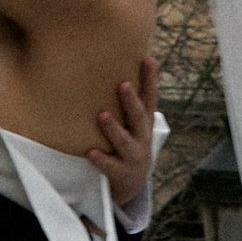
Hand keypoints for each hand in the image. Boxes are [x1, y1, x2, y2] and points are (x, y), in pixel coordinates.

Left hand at [86, 56, 159, 199]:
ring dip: (113, 129)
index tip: (148, 59)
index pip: (150, 97)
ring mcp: (132, 155)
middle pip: (138, 117)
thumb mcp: (134, 121)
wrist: (134, 181)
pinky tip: (90, 151)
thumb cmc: (130, 140)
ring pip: (124, 142)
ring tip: (102, 115)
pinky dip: (101, 159)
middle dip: (131, 101)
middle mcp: (141, 136)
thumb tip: (116, 63)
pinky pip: (109, 166)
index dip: (150, 78)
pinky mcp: (120, 172)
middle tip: (123, 84)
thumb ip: (128, 98)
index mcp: (144, 120)